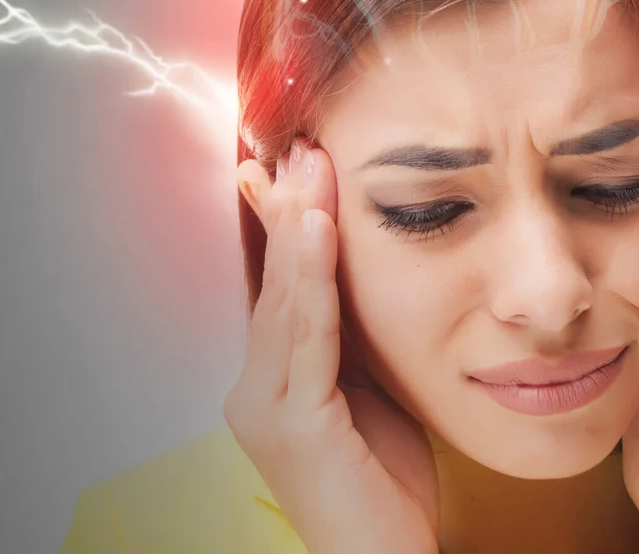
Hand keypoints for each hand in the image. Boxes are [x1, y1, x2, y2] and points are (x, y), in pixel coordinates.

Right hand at [226, 139, 439, 553]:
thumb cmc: (383, 491)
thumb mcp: (372, 394)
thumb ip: (357, 342)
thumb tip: (364, 277)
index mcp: (274, 384)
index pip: (280, 289)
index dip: (285, 226)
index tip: (295, 166)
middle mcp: (255, 392)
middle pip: (275, 284)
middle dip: (288, 211)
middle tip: (305, 147)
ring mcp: (265, 409)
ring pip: (285, 301)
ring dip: (299, 228)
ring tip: (310, 170)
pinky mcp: (293, 425)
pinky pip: (305, 337)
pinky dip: (310, 279)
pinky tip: (316, 231)